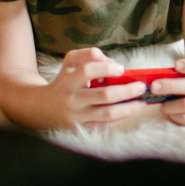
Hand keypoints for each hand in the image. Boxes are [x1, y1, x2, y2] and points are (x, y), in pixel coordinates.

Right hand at [29, 47, 149, 127]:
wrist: (42, 108)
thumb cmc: (64, 82)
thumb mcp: (70, 62)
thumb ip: (88, 55)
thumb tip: (111, 61)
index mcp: (69, 80)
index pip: (88, 71)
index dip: (107, 68)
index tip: (121, 69)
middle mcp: (72, 99)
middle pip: (104, 95)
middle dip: (127, 91)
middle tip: (142, 87)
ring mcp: (76, 117)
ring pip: (108, 114)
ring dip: (129, 108)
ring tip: (142, 102)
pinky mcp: (81, 130)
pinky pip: (105, 126)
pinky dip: (120, 119)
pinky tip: (130, 112)